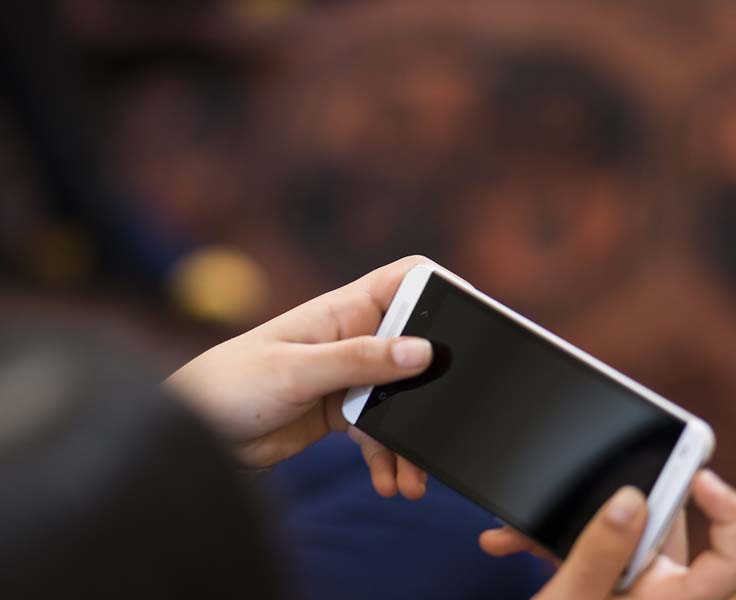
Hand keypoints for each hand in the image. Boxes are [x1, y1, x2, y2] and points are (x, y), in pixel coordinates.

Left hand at [165, 255, 435, 499]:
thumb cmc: (230, 384)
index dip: (439, 290)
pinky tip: (388, 482)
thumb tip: (423, 351)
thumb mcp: (297, 369)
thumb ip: (359, 360)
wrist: (197, 436)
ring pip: (400, 397)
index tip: (470, 320)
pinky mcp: (340, 412)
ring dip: (410, 435)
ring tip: (415, 475)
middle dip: (434, 382)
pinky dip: (387, 456)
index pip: (403, 280)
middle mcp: (351, 339)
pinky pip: (378, 430)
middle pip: (413, 345)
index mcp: (342, 311)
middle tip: (450, 414)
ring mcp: (347, 375)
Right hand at [479, 470, 735, 599]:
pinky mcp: (604, 585)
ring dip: (567, 525)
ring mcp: (631, 591)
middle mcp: (659, 595)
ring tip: (519, 530)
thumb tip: (630, 499)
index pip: (730, 560)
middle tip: (580, 489)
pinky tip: (514, 543)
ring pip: (617, 536)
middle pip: (663, 529)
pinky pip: (589, 549)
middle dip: (613, 503)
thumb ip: (599, 553)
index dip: (727, 512)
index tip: (697, 473)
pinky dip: (553, 543)